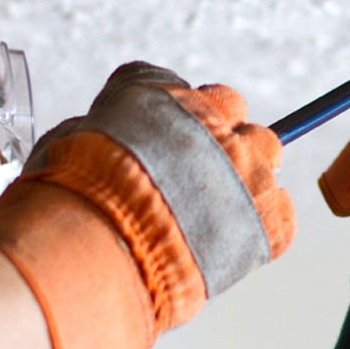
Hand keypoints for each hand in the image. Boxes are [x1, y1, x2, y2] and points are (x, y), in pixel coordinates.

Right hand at [0, 62, 292, 348]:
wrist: (94, 254)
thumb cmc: (68, 200)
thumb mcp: (69, 139)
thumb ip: (110, 129)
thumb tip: (111, 136)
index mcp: (166, 98)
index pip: (197, 94)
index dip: (185, 125)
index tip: (174, 146)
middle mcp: (215, 125)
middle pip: (239, 121)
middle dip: (221, 147)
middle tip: (191, 183)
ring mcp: (248, 173)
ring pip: (267, 162)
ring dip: (244, 183)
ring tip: (207, 217)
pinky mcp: (268, 223)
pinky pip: (281, 214)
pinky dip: (262, 226)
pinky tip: (228, 243)